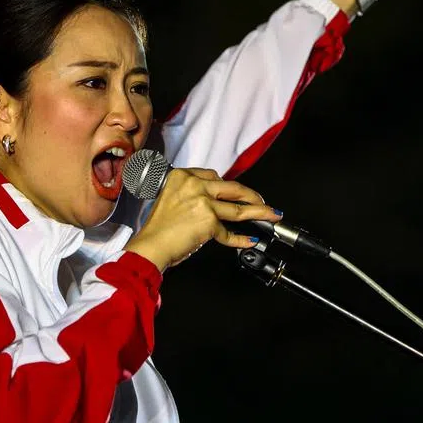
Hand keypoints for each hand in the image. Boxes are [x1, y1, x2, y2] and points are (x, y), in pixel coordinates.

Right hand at [124, 168, 281, 271]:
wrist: (151, 246)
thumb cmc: (158, 228)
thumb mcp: (171, 200)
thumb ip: (191, 195)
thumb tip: (217, 202)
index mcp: (182, 176)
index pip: (214, 176)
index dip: (229, 186)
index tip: (239, 191)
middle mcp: (194, 185)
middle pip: (232, 188)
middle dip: (252, 196)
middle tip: (263, 202)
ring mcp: (203, 202)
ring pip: (238, 208)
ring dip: (259, 212)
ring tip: (271, 215)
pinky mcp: (209, 221)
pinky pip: (229, 232)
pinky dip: (241, 239)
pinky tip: (250, 240)